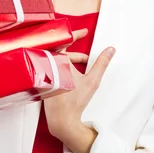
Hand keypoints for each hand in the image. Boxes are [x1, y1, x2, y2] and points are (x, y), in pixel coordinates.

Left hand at [44, 28, 115, 143]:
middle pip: (63, 53)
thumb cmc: (75, 101)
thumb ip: (102, 63)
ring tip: (83, 69)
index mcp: (58, 62)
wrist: (62, 120)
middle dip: (77, 55)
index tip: (84, 32)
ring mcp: (44, 73)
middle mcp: (48, 65)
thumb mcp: (92, 80)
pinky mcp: (43, 81)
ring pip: (58, 61)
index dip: (75, 35)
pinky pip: (53, 69)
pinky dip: (63, 69)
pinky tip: (73, 76)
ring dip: (71, 62)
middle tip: (87, 58)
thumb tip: (110, 50)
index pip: (65, 41)